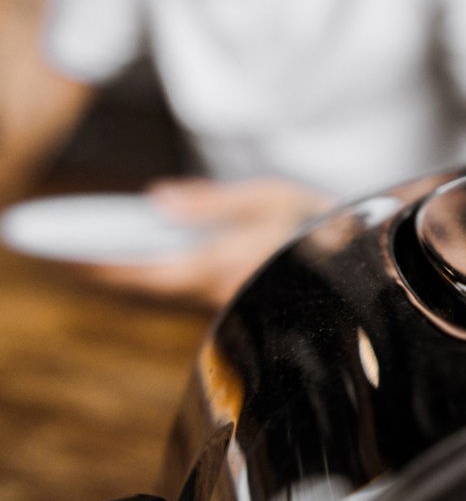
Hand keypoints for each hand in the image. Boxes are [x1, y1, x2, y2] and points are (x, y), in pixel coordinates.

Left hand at [75, 177, 335, 308]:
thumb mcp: (271, 196)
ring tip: (97, 254)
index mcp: (225, 265)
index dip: (101, 265)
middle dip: (108, 270)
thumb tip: (160, 201)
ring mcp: (233, 303)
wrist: (368, 264)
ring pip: (170, 288)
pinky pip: (192, 289)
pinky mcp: (244, 303)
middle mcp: (223, 292)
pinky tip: (155, 259)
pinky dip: (165, 274)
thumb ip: (212, 201)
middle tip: (64, 255)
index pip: (147, 270)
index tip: (61, 256)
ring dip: (134, 273)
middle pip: (151, 284)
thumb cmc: (325, 225)